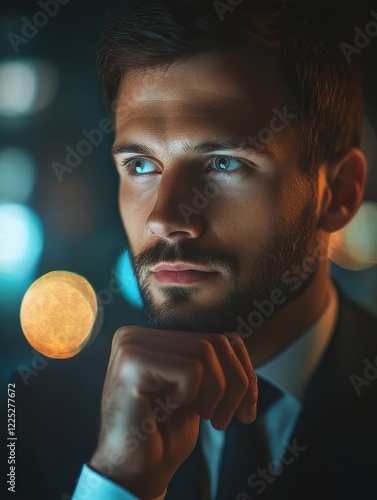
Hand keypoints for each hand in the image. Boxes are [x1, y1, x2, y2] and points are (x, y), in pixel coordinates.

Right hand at [89, 326, 257, 497]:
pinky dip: (193, 395)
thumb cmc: (163, 434)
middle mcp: (135, 335)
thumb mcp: (196, 389)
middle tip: (227, 420)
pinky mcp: (132, 364)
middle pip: (215, 342)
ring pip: (206, 352)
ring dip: (217, 394)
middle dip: (237, 384)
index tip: (246, 409)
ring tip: (205, 417)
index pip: (218, 337)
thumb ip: (210, 361)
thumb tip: (238, 342)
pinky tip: (172, 408)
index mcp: (149, 336)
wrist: (133, 473)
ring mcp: (130, 346)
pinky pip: (191, 369)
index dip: (243, 372)